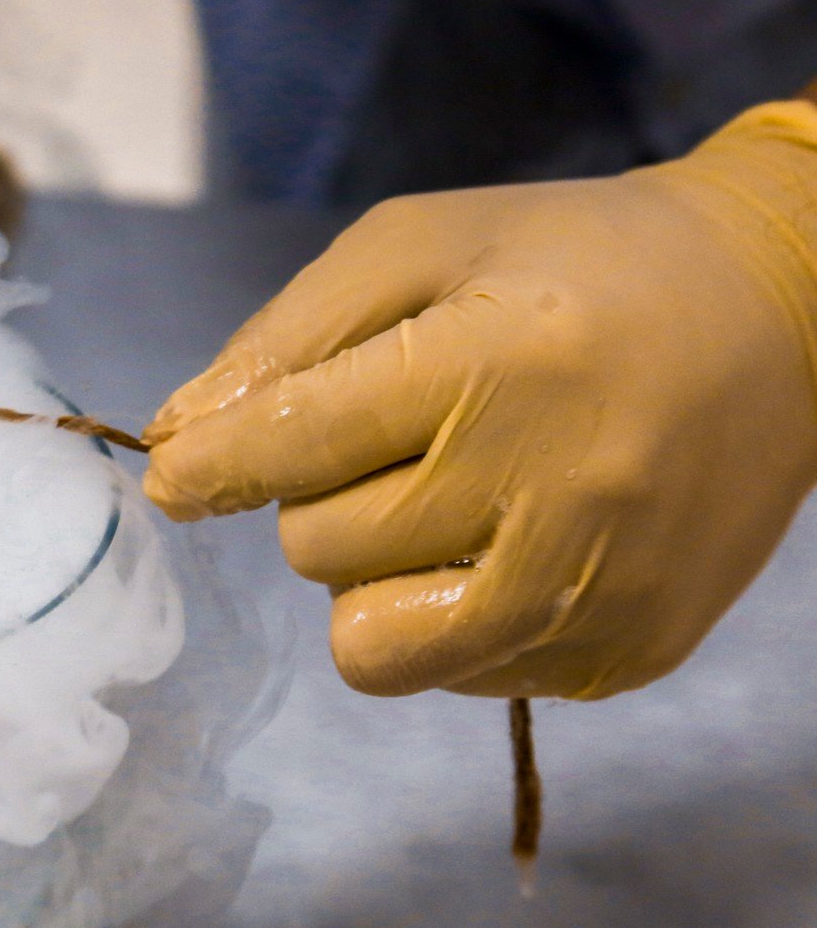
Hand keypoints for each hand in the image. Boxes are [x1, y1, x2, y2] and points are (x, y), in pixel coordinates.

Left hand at [144, 103, 816, 698]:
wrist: (785, 312)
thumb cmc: (571, 263)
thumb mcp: (419, 248)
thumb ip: (283, 342)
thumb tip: (171, 447)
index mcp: (499, 366)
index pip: (297, 450)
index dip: (212, 466)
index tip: (176, 477)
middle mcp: (556, 493)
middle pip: (318, 552)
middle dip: (323, 497)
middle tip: (402, 438)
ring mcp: (600, 593)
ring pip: (373, 646)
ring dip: (371, 579)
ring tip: (442, 503)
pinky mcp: (628, 658)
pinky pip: (455, 678)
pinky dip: (445, 618)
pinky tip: (509, 541)